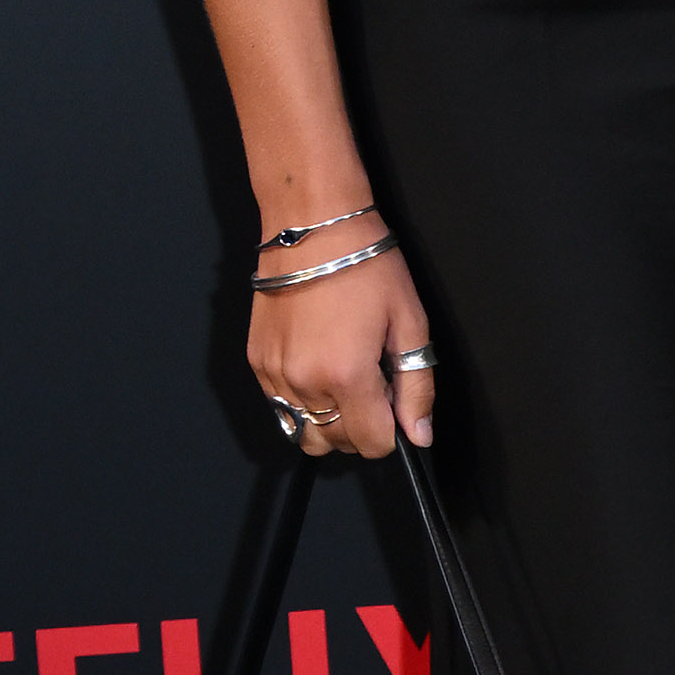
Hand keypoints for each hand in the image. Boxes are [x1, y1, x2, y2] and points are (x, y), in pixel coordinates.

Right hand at [250, 244, 433, 458]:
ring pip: (303, 432)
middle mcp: (304, 383)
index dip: (391, 435)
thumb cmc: (368, 270)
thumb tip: (418, 435)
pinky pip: (280, 407)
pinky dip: (303, 403)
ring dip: (329, 421)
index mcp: (347, 375)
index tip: (396, 408)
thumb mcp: (410, 325)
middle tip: (375, 389)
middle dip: (362, 428)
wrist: (312, 231)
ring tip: (346, 382)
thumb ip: (416, 386)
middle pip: (335, 443)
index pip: (371, 443)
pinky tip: (320, 370)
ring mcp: (274, 374)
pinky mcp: (256, 362)